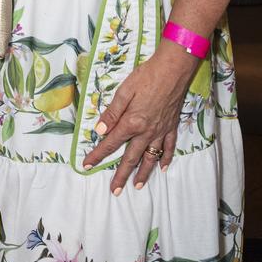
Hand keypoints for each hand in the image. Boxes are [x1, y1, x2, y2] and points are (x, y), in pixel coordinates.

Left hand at [82, 41, 197, 193]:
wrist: (174, 70)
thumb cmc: (146, 76)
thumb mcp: (124, 91)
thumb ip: (112, 112)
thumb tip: (100, 130)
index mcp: (132, 122)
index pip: (111, 143)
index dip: (98, 155)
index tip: (87, 165)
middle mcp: (146, 131)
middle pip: (131, 157)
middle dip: (121, 175)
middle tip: (114, 191)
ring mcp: (161, 130)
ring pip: (151, 157)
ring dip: (143, 173)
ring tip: (136, 186)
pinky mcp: (172, 126)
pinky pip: (169, 147)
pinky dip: (166, 158)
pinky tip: (162, 168)